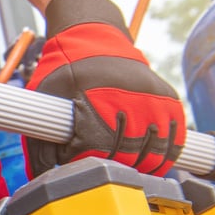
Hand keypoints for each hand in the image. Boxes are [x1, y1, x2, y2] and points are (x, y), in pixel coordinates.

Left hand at [23, 0, 185, 178]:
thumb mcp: (43, 99)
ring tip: (125, 171)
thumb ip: (39, 140)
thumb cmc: (64, 71)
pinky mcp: (168, 99)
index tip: (75, 162)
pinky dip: (165, 156)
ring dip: (140, 168)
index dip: (84, 163)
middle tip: (99, 170)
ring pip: (154, 152)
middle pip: (126, 155)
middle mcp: (128, 96)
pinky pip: (175, 138)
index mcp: (95, 96)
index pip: (95, 150)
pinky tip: (152, 163)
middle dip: (111, 168)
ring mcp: (152, 97)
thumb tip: (41, 178)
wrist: (94, 37)